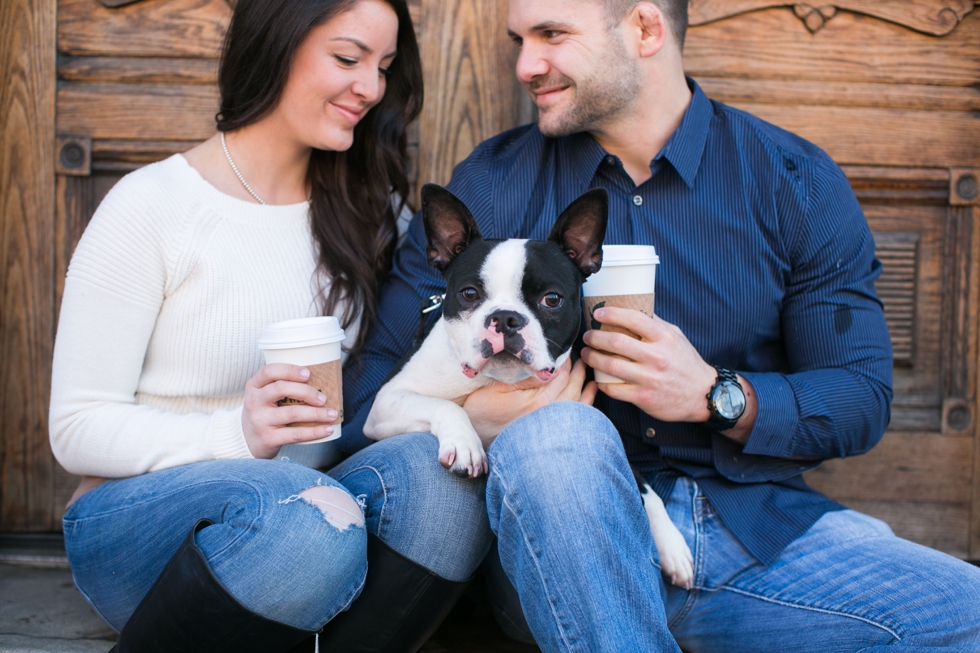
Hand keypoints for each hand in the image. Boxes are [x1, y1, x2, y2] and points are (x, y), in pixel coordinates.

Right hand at [242, 363, 338, 458]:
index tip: (308, 374)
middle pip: (281, 389)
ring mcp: (260, 420)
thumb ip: (282, 386)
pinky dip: (315, 432)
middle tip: (323, 398)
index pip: (269, 371)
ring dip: (317, 413)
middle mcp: (254, 401)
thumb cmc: (263, 412)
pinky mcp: (268, 438)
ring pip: (292, 413)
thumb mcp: (263, 396)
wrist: (245, 441)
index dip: (290, 370)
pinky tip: (328, 429)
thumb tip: (320, 380)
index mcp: (254, 386)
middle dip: (307, 391)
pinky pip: (295, 434)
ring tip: (332, 414)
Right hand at [462, 358, 596, 445]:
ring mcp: (553, 425)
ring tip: (585, 367)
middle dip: (577, 367)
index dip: (564, 357)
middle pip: (572, 384)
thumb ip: (523, 375)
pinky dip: (587, 401)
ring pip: (578, 399)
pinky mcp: (551, 433)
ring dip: (584, 381)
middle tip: (579, 353)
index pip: (560, 372)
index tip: (565, 345)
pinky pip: (577, 415)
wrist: (477, 442)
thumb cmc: (481, 412)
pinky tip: (590, 390)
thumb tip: (544, 363)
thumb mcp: (497, 387)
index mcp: (539, 399)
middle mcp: (551, 412)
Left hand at [580, 306, 716, 422]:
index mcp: (664, 339)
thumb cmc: (686, 363)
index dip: (612, 314)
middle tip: (587, 336)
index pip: (634, 319)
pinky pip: (614, 389)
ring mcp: (649, 379)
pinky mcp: (643, 397)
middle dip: (595, 337)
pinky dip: (601, 383)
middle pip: (616, 343)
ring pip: (610, 366)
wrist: (703, 394)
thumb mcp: (676, 337)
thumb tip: (632, 308)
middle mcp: (657, 358)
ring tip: (586, 353)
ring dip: (592, 358)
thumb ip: (656, 324)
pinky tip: (597, 377)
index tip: (598, 314)